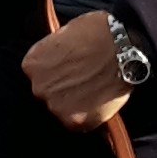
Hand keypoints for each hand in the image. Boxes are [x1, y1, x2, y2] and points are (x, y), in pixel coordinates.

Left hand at [22, 10, 129, 131]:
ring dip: (76, 103)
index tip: (69, 70)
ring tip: (95, 89)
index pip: (38, 75)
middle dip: (64, 89)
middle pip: (48, 94)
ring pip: (63, 110)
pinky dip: (90, 115)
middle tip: (84, 80)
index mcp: (32, 64)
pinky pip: (80, 124)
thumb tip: (59, 60)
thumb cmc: (98, 33)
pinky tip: (101, 100)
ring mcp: (56, 106)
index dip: (56, 72)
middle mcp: (39, 87)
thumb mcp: (64, 33)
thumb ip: (55, 53)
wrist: (123, 47)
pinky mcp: (75, 122)